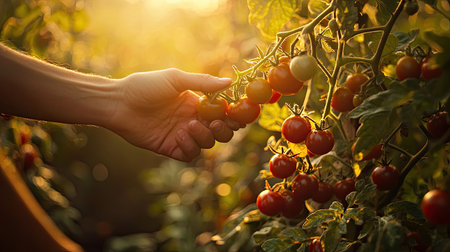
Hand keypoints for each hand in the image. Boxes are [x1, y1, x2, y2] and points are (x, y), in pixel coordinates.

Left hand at [105, 68, 242, 161]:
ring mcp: (182, 135)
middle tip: (215, 123)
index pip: (223, 113)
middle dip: (223, 130)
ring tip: (187, 126)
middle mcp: (192, 120)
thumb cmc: (144, 86)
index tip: (239, 115)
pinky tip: (179, 136)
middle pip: (220, 132)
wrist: (118, 103)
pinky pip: (189, 154)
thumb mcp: (175, 79)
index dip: (234, 116)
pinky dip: (190, 148)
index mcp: (196, 103)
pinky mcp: (170, 148)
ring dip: (203, 136)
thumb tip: (229, 81)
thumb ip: (202, 83)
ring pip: (207, 144)